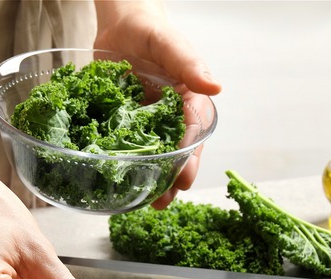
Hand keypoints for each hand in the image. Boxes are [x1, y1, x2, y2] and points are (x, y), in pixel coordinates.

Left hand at [94, 0, 221, 208]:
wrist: (120, 25)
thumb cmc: (149, 30)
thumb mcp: (169, 43)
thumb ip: (188, 63)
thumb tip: (214, 87)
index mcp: (189, 100)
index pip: (193, 134)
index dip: (189, 158)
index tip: (184, 179)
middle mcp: (171, 116)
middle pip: (175, 153)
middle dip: (171, 179)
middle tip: (162, 202)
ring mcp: (147, 122)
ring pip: (152, 157)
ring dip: (150, 180)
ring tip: (143, 203)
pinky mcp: (124, 124)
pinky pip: (125, 147)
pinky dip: (123, 165)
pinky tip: (116, 182)